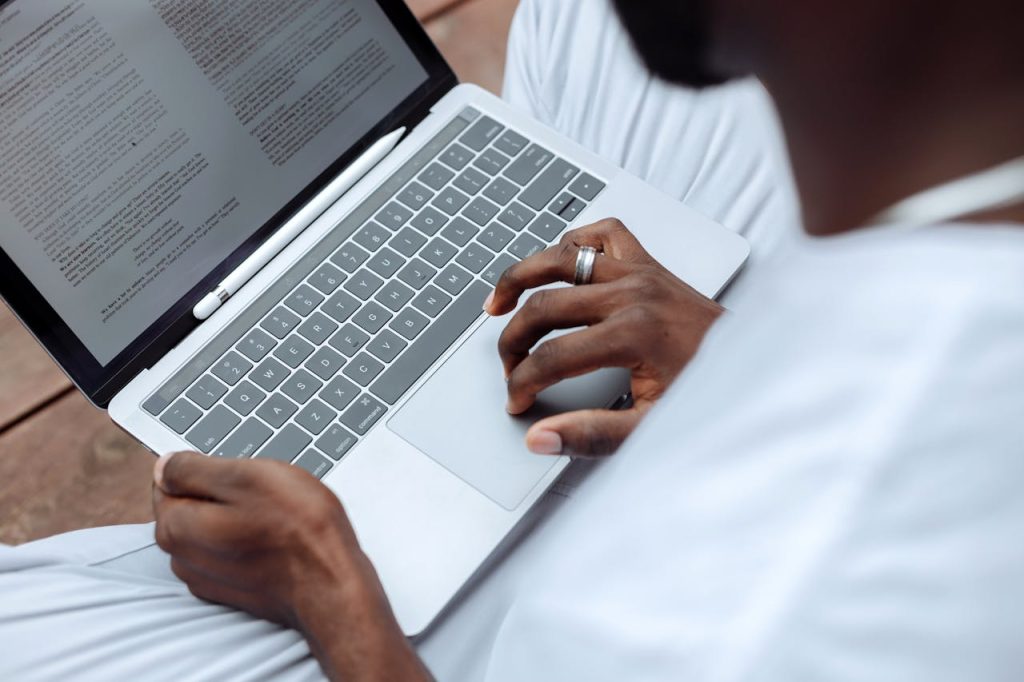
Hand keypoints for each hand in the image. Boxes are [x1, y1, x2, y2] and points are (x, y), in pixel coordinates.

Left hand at [152, 453, 429, 681]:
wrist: (331, 586)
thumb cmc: (297, 530)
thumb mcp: (246, 477)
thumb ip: (193, 469)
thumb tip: (165, 465)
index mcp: (176, 527)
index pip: (166, 480)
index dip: (205, 466)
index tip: (238, 470)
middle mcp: (182, 559)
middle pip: (189, 505)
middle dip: (220, 492)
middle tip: (262, 490)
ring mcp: (207, 579)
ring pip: (211, 529)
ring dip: (236, 516)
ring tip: (274, 513)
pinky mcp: (233, 590)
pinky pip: (230, 552)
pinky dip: (247, 539)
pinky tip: (276, 537)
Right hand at [484, 218, 723, 456]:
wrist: (759, 366)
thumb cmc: (709, 394)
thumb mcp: (650, 427)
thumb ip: (591, 436)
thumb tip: (539, 438)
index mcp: (632, 335)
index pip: (552, 358)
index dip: (523, 383)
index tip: (517, 401)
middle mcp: (632, 294)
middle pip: (545, 307)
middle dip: (513, 341)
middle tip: (507, 367)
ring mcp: (640, 272)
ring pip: (561, 258)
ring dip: (522, 278)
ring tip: (497, 303)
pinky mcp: (649, 263)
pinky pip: (604, 234)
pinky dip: (575, 241)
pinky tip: (557, 261)